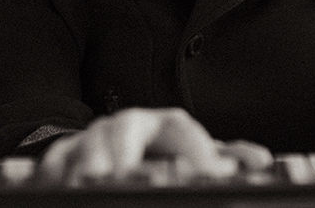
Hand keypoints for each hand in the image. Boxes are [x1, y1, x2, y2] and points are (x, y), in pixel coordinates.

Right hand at [38, 106, 272, 184]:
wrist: (105, 157)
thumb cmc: (154, 158)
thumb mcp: (188, 158)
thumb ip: (219, 158)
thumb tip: (260, 160)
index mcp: (161, 126)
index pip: (180, 127)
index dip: (197, 149)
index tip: (213, 174)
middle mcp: (125, 129)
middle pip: (124, 130)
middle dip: (126, 149)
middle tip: (130, 172)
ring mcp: (89, 144)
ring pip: (86, 147)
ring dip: (90, 165)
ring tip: (96, 180)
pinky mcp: (59, 162)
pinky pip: (54, 165)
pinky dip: (58, 176)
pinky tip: (67, 188)